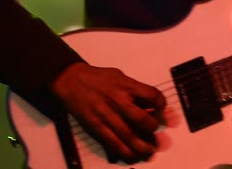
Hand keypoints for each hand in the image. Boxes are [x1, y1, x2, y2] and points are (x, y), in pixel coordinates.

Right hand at [50, 62, 166, 162]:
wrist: (71, 80)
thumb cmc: (97, 77)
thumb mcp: (119, 76)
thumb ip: (134, 88)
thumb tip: (150, 104)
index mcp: (125, 85)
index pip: (151, 95)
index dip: (161, 104)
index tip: (161, 109)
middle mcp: (117, 100)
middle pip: (142, 119)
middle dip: (153, 127)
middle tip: (154, 130)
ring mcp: (106, 115)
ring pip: (129, 136)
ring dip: (142, 146)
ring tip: (149, 149)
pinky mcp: (96, 126)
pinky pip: (113, 143)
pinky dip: (125, 152)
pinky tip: (132, 155)